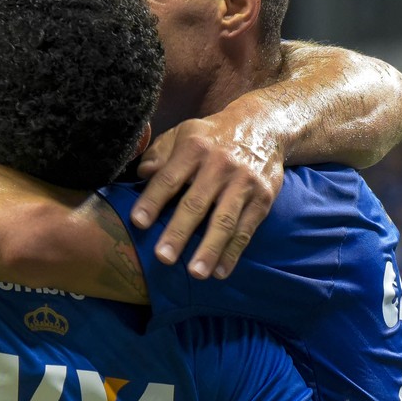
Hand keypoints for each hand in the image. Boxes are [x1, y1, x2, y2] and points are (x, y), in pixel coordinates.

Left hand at [134, 114, 282, 279]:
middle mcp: (220, 165)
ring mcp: (244, 182)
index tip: (138, 222)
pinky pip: (246, 229)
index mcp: (194, 148)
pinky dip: (234, 252)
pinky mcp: (263, 198)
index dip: (152, 200)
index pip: (169, 178)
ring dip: (210, 249)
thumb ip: (159, 153)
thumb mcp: (182, 133)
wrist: (261, 127)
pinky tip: (220, 270)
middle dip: (179, 232)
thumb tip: (142, 173)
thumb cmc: (211, 137)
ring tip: (196, 273)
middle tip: (163, 257)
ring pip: (224, 221)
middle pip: (196, 203)